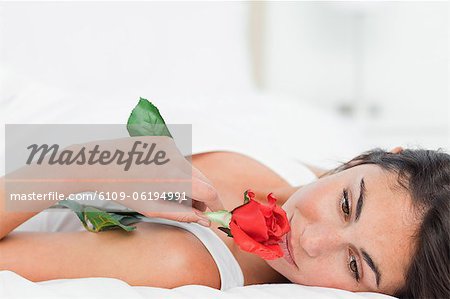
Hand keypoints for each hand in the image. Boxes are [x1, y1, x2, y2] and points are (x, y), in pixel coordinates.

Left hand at [20, 136, 222, 225]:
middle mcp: (174, 157)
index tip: (218, 214)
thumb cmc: (119, 189)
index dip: (216, 204)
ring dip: (193, 185)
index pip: (207, 191)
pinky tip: (170, 183)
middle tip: (201, 211)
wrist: (95, 162)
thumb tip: (204, 220)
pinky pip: (181, 160)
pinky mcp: (164, 140)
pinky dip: (182, 173)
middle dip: (205, 196)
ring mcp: (170, 145)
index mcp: (170, 176)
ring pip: (193, 169)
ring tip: (183, 199)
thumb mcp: (149, 207)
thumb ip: (181, 214)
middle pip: (203, 179)